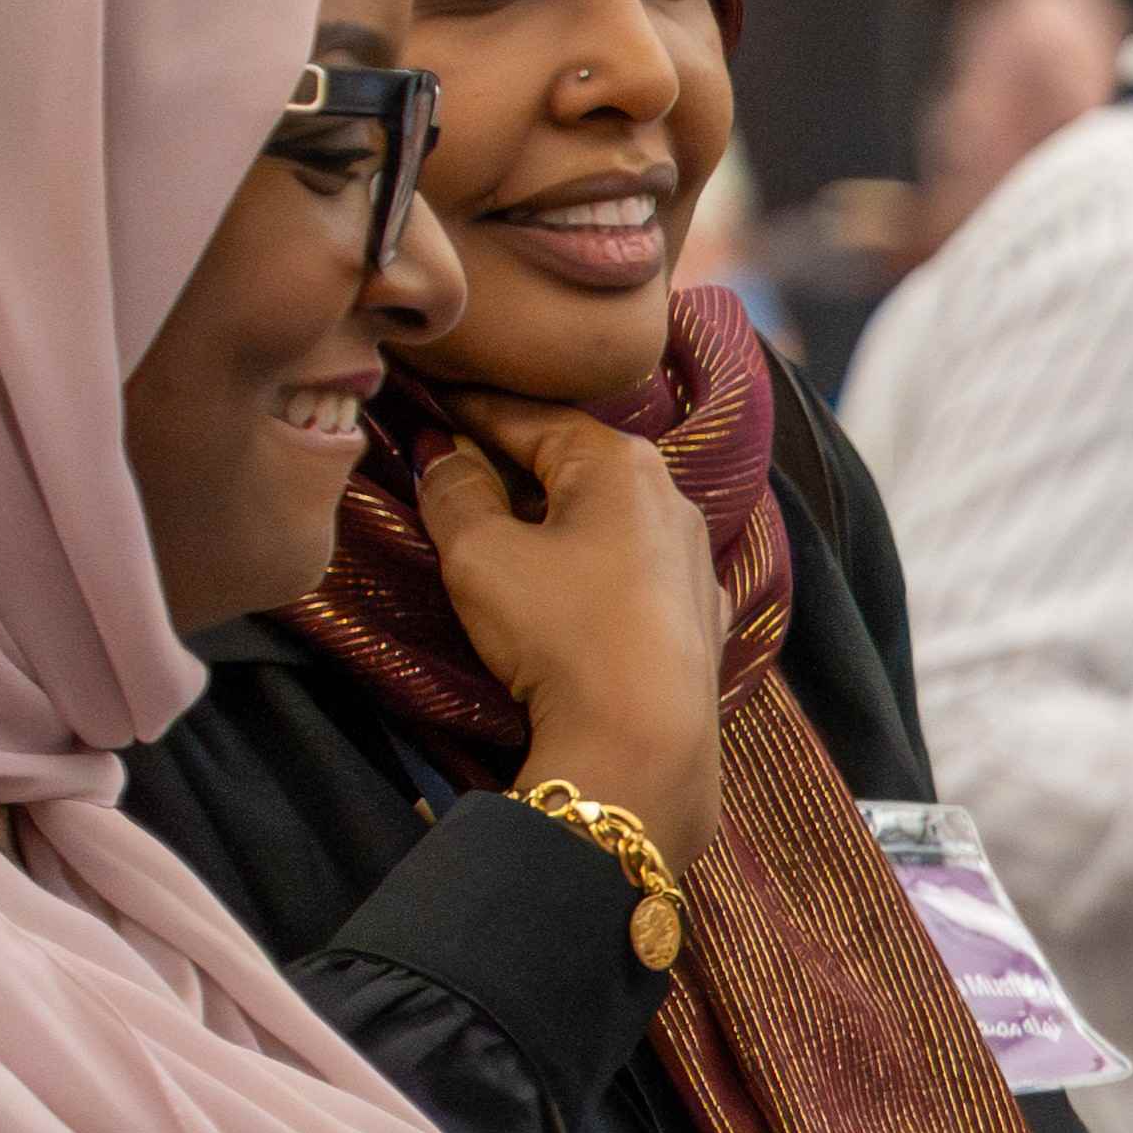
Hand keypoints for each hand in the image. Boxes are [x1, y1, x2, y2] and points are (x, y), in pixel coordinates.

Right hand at [419, 394, 729, 858]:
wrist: (645, 739)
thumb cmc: (559, 631)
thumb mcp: (481, 553)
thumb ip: (455, 491)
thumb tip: (445, 454)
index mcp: (620, 463)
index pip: (530, 414)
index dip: (472, 406)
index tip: (433, 392)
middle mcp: (672, 496)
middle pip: (575, 460)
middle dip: (515, 455)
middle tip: (455, 453)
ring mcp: (694, 557)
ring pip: (608, 512)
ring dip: (556, 509)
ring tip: (501, 513)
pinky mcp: (699, 613)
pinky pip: (633, 564)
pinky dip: (593, 557)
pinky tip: (568, 576)